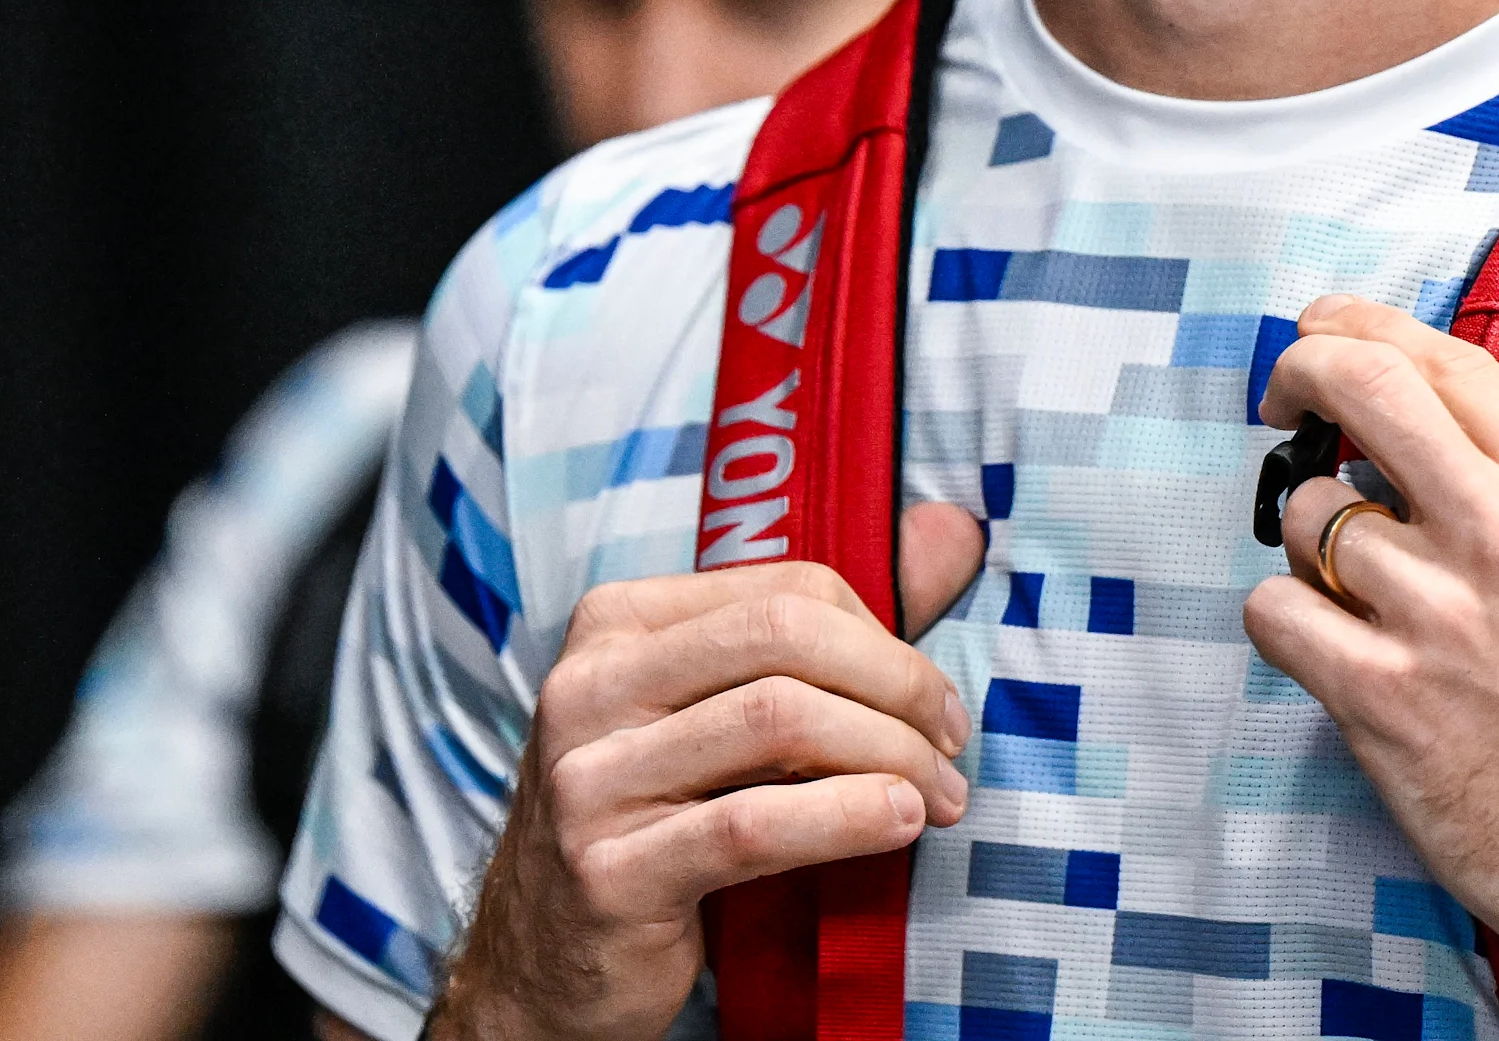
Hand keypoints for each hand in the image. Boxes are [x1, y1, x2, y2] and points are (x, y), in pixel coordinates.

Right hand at [432, 564, 970, 1040]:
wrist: (544, 965)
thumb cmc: (657, 825)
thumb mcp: (718, 717)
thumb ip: (826, 632)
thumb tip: (954, 532)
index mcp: (614, 625)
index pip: (782, 589)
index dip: (882, 637)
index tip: (934, 700)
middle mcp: (588, 687)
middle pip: (783, 637)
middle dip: (896, 685)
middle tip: (950, 746)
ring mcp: (589, 780)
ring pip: (778, 721)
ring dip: (889, 756)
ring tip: (940, 800)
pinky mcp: (609, 873)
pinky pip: (753, 825)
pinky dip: (846, 818)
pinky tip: (897, 824)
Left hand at [1242, 297, 1498, 1040]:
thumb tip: (1434, 424)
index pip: (1446, 361)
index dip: (1363, 326)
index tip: (1324, 331)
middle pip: (1362, 388)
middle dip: (1300, 371)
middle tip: (1283, 395)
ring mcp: (1437, 616)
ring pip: (1309, 516)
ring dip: (1314, 547)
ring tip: (1362, 595)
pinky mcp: (1382, 699)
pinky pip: (1277, 613)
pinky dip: (1289, 624)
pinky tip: (1332, 649)